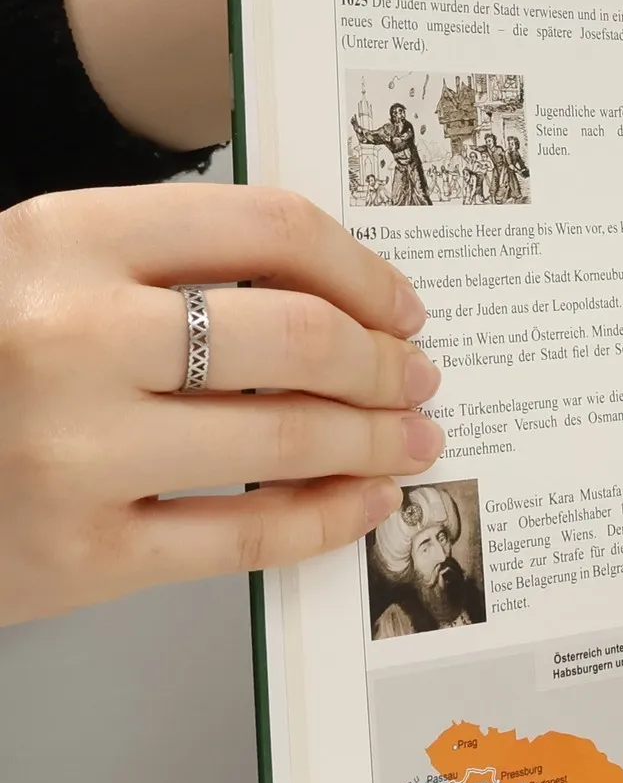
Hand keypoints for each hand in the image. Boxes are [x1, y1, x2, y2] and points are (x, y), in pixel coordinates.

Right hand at [0, 185, 445, 624]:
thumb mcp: (43, 274)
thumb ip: (165, 267)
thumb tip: (335, 293)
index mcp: (61, 239)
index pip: (266, 228)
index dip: (361, 269)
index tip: (399, 303)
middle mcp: (67, 336)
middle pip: (298, 335)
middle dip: (384, 362)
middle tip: (418, 377)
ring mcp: (74, 450)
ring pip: (288, 436)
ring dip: (377, 439)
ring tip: (414, 439)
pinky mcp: (82, 554)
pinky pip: (249, 535)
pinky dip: (329, 517)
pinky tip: (365, 500)